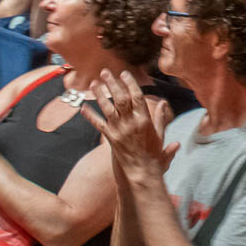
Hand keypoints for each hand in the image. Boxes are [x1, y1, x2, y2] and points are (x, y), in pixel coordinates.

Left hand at [82, 68, 178, 183]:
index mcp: (144, 119)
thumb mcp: (160, 134)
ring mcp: (119, 130)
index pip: (136, 96)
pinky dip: (90, 115)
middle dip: (112, 83)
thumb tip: (163, 103)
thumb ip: (160, 118)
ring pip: (107, 107)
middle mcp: (130, 122)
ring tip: (94, 83)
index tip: (124, 73)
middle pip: (120, 98)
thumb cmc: (153, 154)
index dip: (130, 83)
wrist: (142, 172)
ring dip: (100, 94)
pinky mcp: (110, 138)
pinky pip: (98, 124)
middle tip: (105, 72)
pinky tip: (83, 107)